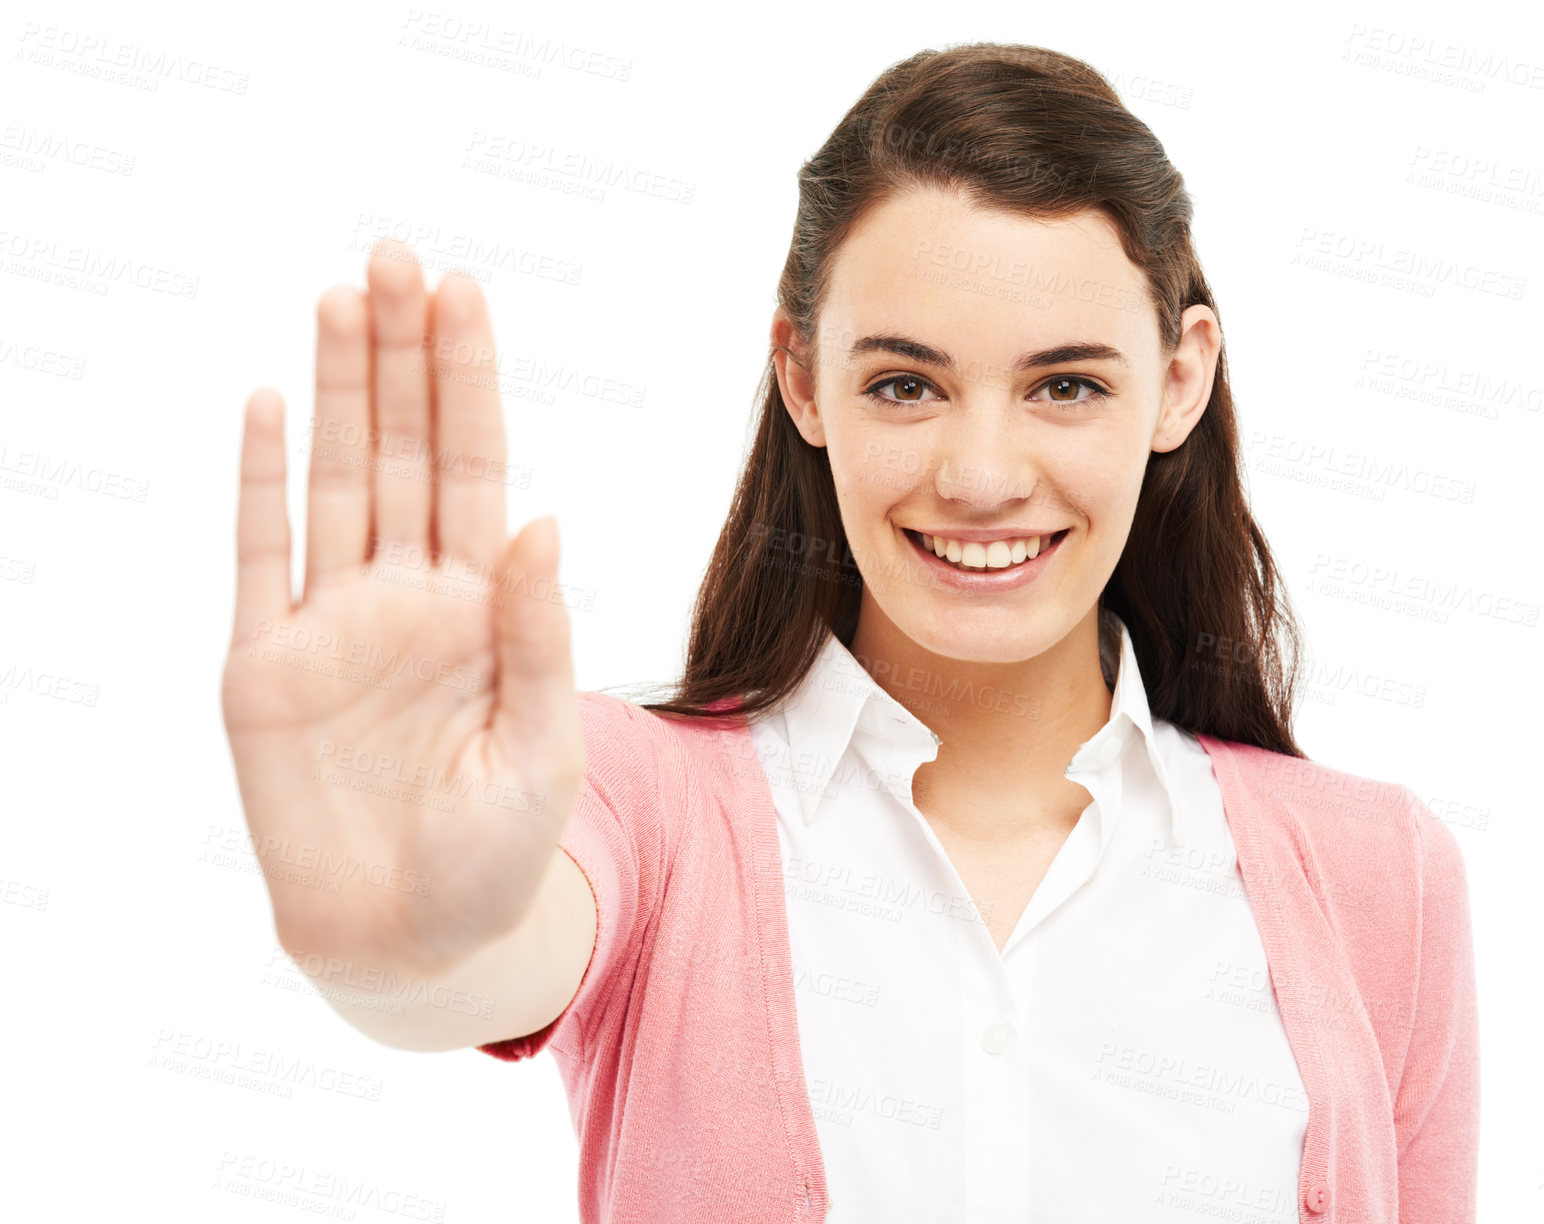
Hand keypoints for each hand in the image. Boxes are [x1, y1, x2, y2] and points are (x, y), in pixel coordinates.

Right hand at [220, 239, 585, 973]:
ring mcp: (333, 623)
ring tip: (340, 298)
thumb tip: (544, 519)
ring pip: (335, 480)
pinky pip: (260, 558)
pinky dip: (259, 484)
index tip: (463, 293)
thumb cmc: (497, 849)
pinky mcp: (266, 669)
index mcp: (483, 605)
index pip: (476, 467)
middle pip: (404, 450)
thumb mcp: (540, 742)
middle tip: (395, 255)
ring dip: (336, 392)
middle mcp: (408, 595)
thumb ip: (537, 633)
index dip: (468, 381)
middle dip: (400, 355)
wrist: (415, 939)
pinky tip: (265, 406)